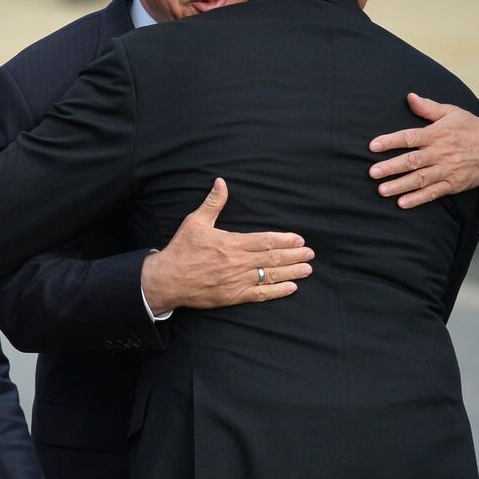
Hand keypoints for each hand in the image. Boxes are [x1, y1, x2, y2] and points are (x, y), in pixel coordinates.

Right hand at [141, 178, 313, 314]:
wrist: (167, 279)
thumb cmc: (181, 250)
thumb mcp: (195, 222)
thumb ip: (213, 203)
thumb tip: (221, 182)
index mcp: (232, 243)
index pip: (266, 241)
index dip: (285, 240)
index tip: (299, 240)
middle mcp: (238, 263)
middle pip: (273, 259)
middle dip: (294, 256)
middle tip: (310, 254)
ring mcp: (237, 281)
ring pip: (270, 276)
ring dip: (291, 272)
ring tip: (307, 269)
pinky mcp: (233, 296)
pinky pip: (260, 294)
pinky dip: (277, 292)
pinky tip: (291, 288)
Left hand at [368, 93, 478, 207]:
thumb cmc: (471, 128)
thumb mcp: (452, 113)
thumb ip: (428, 108)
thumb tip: (410, 97)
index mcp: (437, 134)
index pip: (410, 137)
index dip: (391, 141)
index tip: (373, 145)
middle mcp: (440, 153)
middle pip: (412, 160)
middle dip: (391, 167)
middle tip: (372, 173)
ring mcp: (447, 170)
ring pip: (420, 179)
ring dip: (400, 185)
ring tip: (382, 190)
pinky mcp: (453, 184)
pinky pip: (433, 193)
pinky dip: (418, 198)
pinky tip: (402, 203)